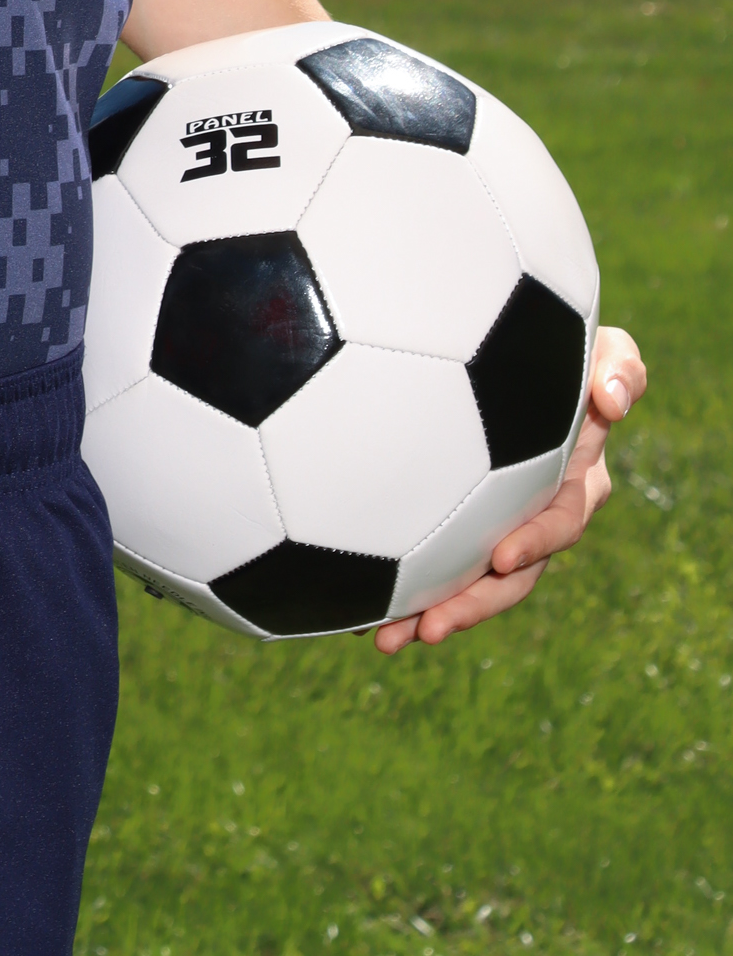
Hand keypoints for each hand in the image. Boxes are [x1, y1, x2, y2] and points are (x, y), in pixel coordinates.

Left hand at [373, 323, 646, 653]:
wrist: (505, 350)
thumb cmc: (557, 348)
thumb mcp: (604, 351)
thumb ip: (621, 368)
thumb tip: (614, 399)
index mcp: (573, 482)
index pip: (559, 522)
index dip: (535, 542)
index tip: (502, 558)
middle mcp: (537, 513)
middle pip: (511, 576)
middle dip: (474, 604)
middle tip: (432, 626)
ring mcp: (498, 523)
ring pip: (471, 583)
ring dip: (435, 612)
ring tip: (390, 638)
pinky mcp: (460, 526)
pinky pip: (439, 565)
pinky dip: (406, 591)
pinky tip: (365, 613)